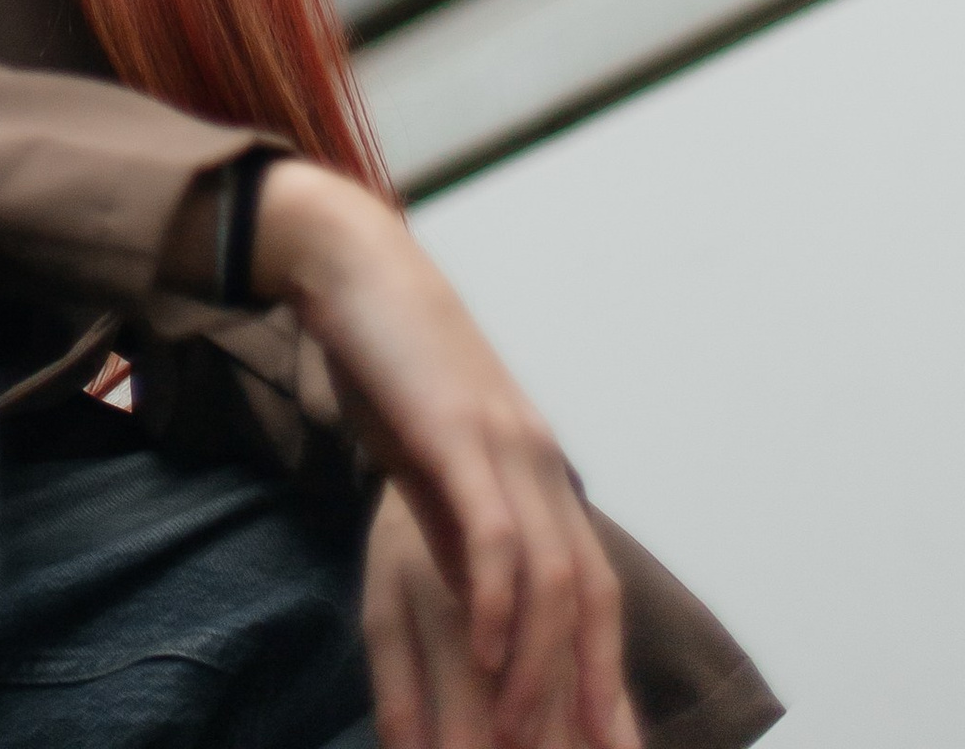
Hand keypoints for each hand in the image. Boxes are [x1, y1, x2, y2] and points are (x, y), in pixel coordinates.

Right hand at [256, 162, 636, 748]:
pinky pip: (496, 532)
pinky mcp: (460, 429)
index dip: (607, 677)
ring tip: (513, 737)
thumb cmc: (387, 365)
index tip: (611, 748)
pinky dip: (500, 601)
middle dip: (587, 692)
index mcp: (539, 474)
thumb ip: (460, 527)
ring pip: (551, 577)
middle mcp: (542, 463)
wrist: (353, 264)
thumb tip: (477, 608)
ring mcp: (506, 443)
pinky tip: (486, 652)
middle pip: (591, 597)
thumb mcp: (432, 461)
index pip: (597, 593)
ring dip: (538, 668)